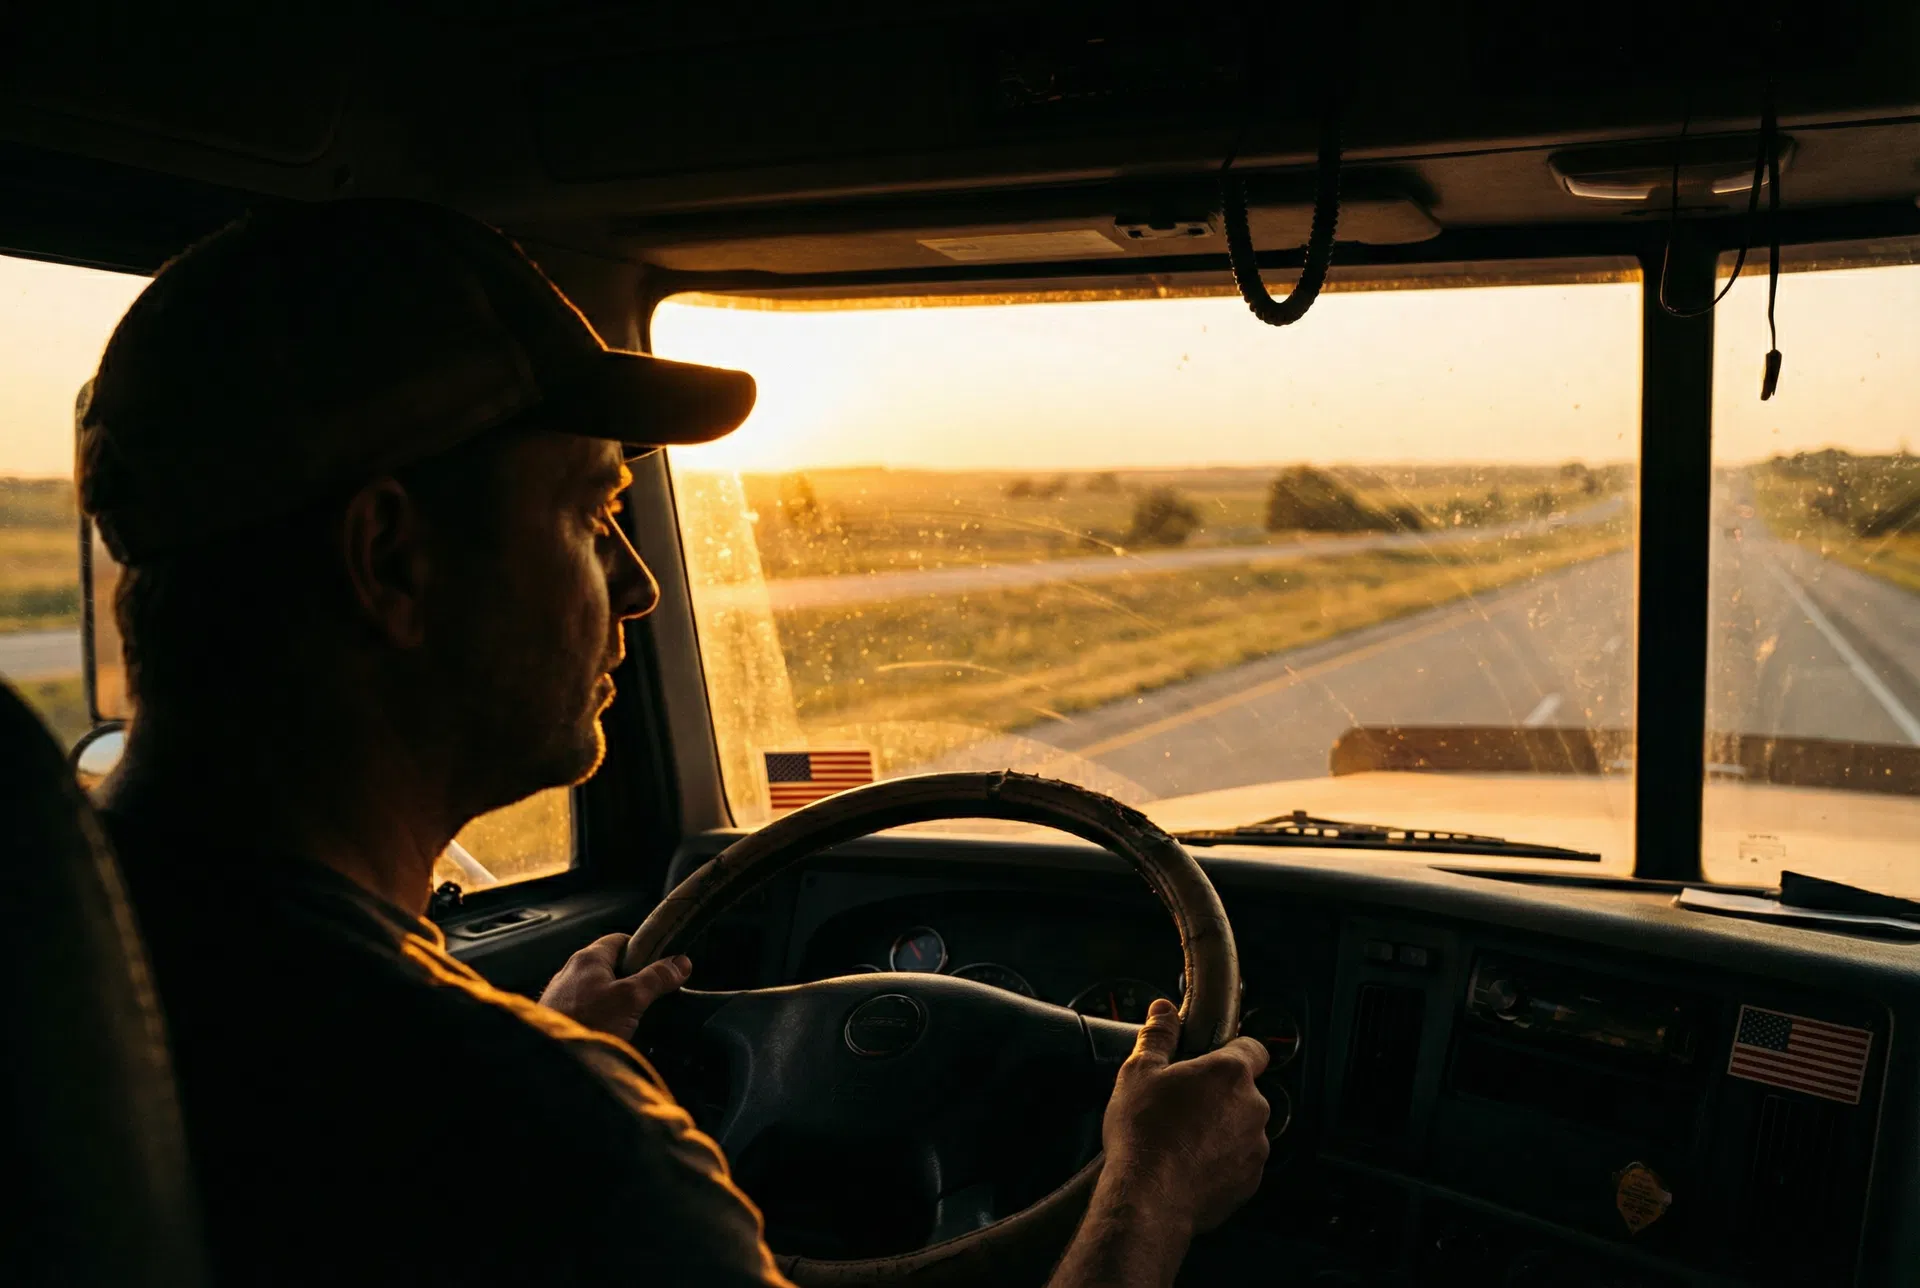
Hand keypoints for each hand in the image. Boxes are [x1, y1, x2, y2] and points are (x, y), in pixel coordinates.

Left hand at [538, 934, 690, 1039]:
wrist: (549, 1062)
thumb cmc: (586, 1023)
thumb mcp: (631, 999)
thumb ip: (656, 978)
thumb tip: (681, 962)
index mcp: (588, 958)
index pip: (620, 940)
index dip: (642, 950)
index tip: (659, 966)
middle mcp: (570, 971)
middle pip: (609, 965)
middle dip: (630, 980)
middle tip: (647, 998)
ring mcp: (560, 995)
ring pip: (596, 989)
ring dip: (614, 1001)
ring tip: (629, 1020)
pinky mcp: (556, 1017)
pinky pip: (585, 1009)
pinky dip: (599, 1017)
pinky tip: (607, 1033)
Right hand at [1100, 998, 1270, 1234]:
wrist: (1149, 1197)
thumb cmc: (1144, 1133)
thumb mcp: (1139, 1072)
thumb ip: (1157, 1035)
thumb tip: (1163, 1011)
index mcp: (1230, 1073)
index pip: (1253, 1048)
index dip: (1233, 1050)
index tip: (1211, 1059)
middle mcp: (1253, 1107)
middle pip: (1244, 1090)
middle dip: (1219, 1094)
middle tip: (1182, 1102)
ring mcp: (1255, 1146)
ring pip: (1242, 1127)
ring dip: (1221, 1128)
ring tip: (1183, 1137)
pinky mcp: (1250, 1180)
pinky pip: (1239, 1161)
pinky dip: (1221, 1160)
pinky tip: (1189, 1163)